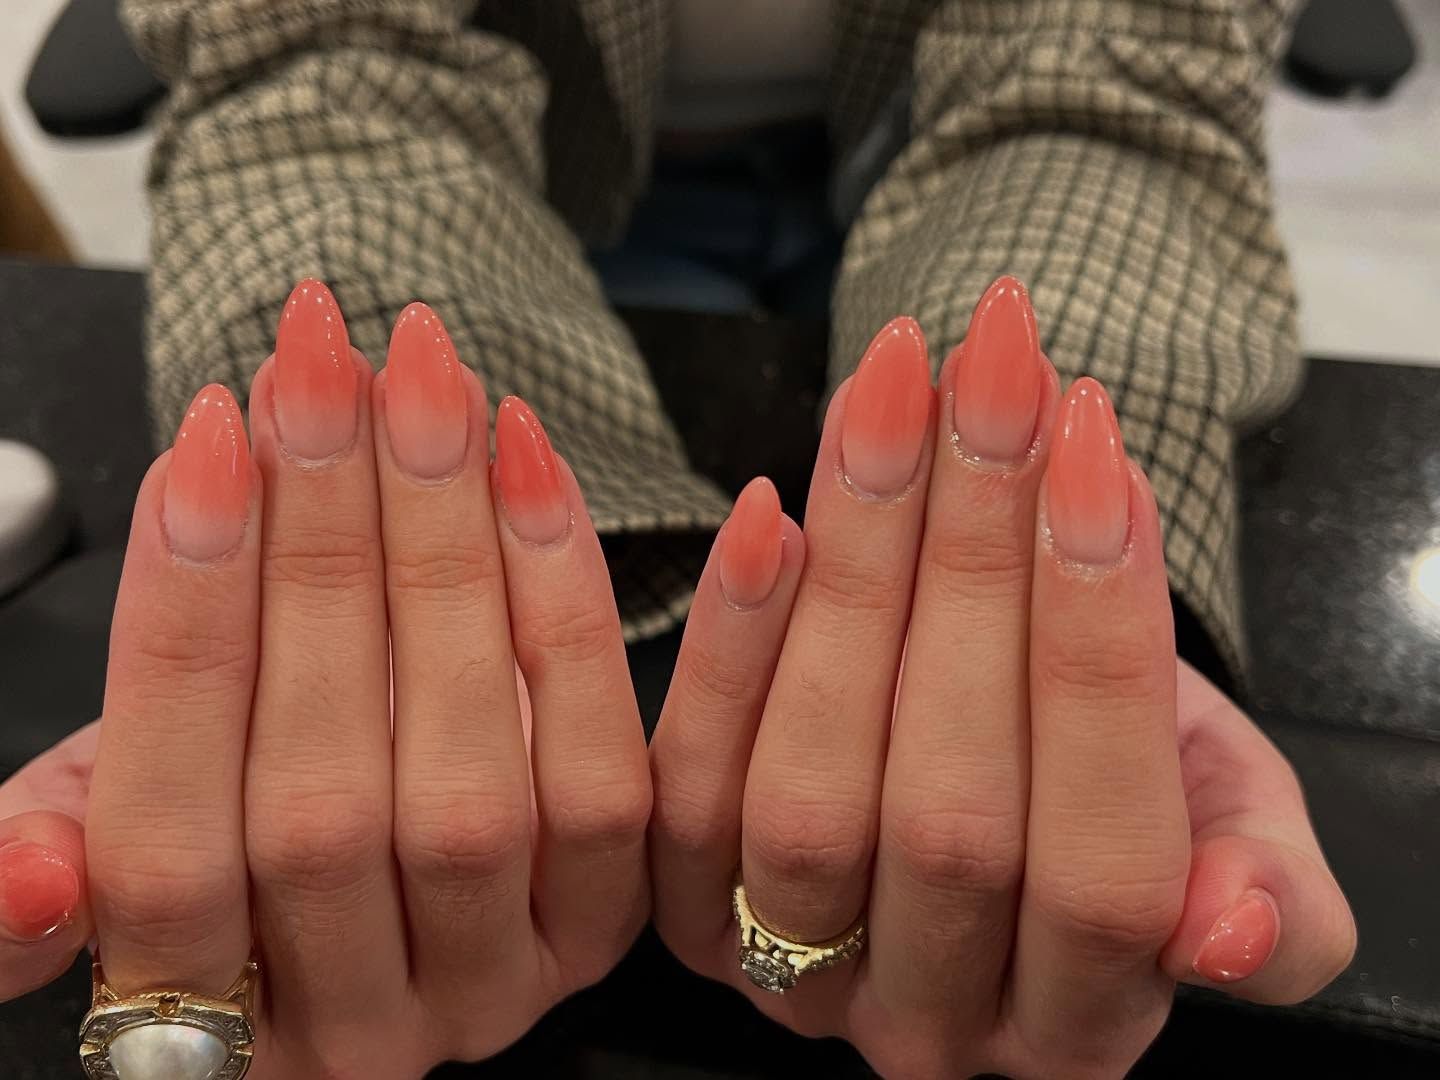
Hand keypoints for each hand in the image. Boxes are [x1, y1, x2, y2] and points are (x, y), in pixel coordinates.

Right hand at [0, 282, 651, 1077]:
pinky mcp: (604, 924)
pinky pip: (607, 769)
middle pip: (327, 787)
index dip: (182, 632)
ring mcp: (491, 982)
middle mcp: (351, 1028)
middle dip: (323, 549)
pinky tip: (532, 461)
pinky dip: (570, 600)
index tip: (212, 439)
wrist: (387, 877)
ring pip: (479, 773)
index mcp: (195, 1018)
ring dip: (452, 552)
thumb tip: (25, 876)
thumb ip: (51, 850)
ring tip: (431, 386)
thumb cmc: (229, 822)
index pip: (168, 839)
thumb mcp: (111, 827)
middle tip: (325, 365)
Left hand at [649, 278, 1354, 1078]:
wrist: (997, 772)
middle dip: (975, 566)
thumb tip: (1231, 928)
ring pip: (811, 789)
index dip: (1102, 650)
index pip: (1106, 860)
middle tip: (988, 379)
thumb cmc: (1125, 782)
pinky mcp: (685, 910)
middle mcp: (931, 1026)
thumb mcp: (1231, 821)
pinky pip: (687, 783)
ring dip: (853, 574)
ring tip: (890, 399)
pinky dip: (728, 643)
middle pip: (950, 810)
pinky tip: (769, 513)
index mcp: (1086, 1023)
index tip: (1096, 451)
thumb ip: (1269, 894)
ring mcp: (792, 976)